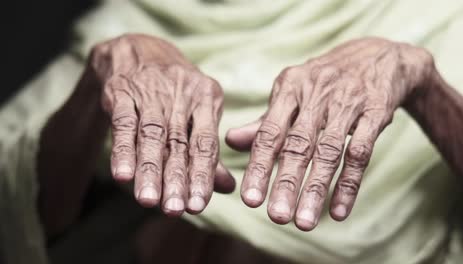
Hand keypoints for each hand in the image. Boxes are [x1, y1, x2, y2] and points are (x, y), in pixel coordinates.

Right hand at [89, 34, 234, 215]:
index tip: (198, 206)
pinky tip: (122, 175)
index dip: (202, 175)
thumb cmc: (174, 92)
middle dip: (177, 178)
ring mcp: (151, 91)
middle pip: (179, 142)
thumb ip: (209, 151)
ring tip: (149, 201)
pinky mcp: (121, 90)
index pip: (206, 143)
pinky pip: (123, 123)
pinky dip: (122, 149)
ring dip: (150, 169)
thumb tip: (228, 187)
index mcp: (208, 98)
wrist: (138, 50)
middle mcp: (182, 93)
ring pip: (152, 135)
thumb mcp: (198, 111)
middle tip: (175, 210)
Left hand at [226, 37, 433, 229]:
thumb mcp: (293, 92)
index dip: (259, 166)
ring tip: (304, 223)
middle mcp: (317, 93)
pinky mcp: (376, 112)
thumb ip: (265, 121)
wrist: (377, 57)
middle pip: (299, 144)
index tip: (250, 200)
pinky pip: (362, 152)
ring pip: (330, 152)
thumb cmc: (324, 82)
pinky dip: (349, 184)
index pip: (270, 131)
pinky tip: (339, 212)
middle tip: (276, 217)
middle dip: (286, 183)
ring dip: (316, 189)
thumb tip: (230, 142)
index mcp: (290, 86)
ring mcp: (348, 102)